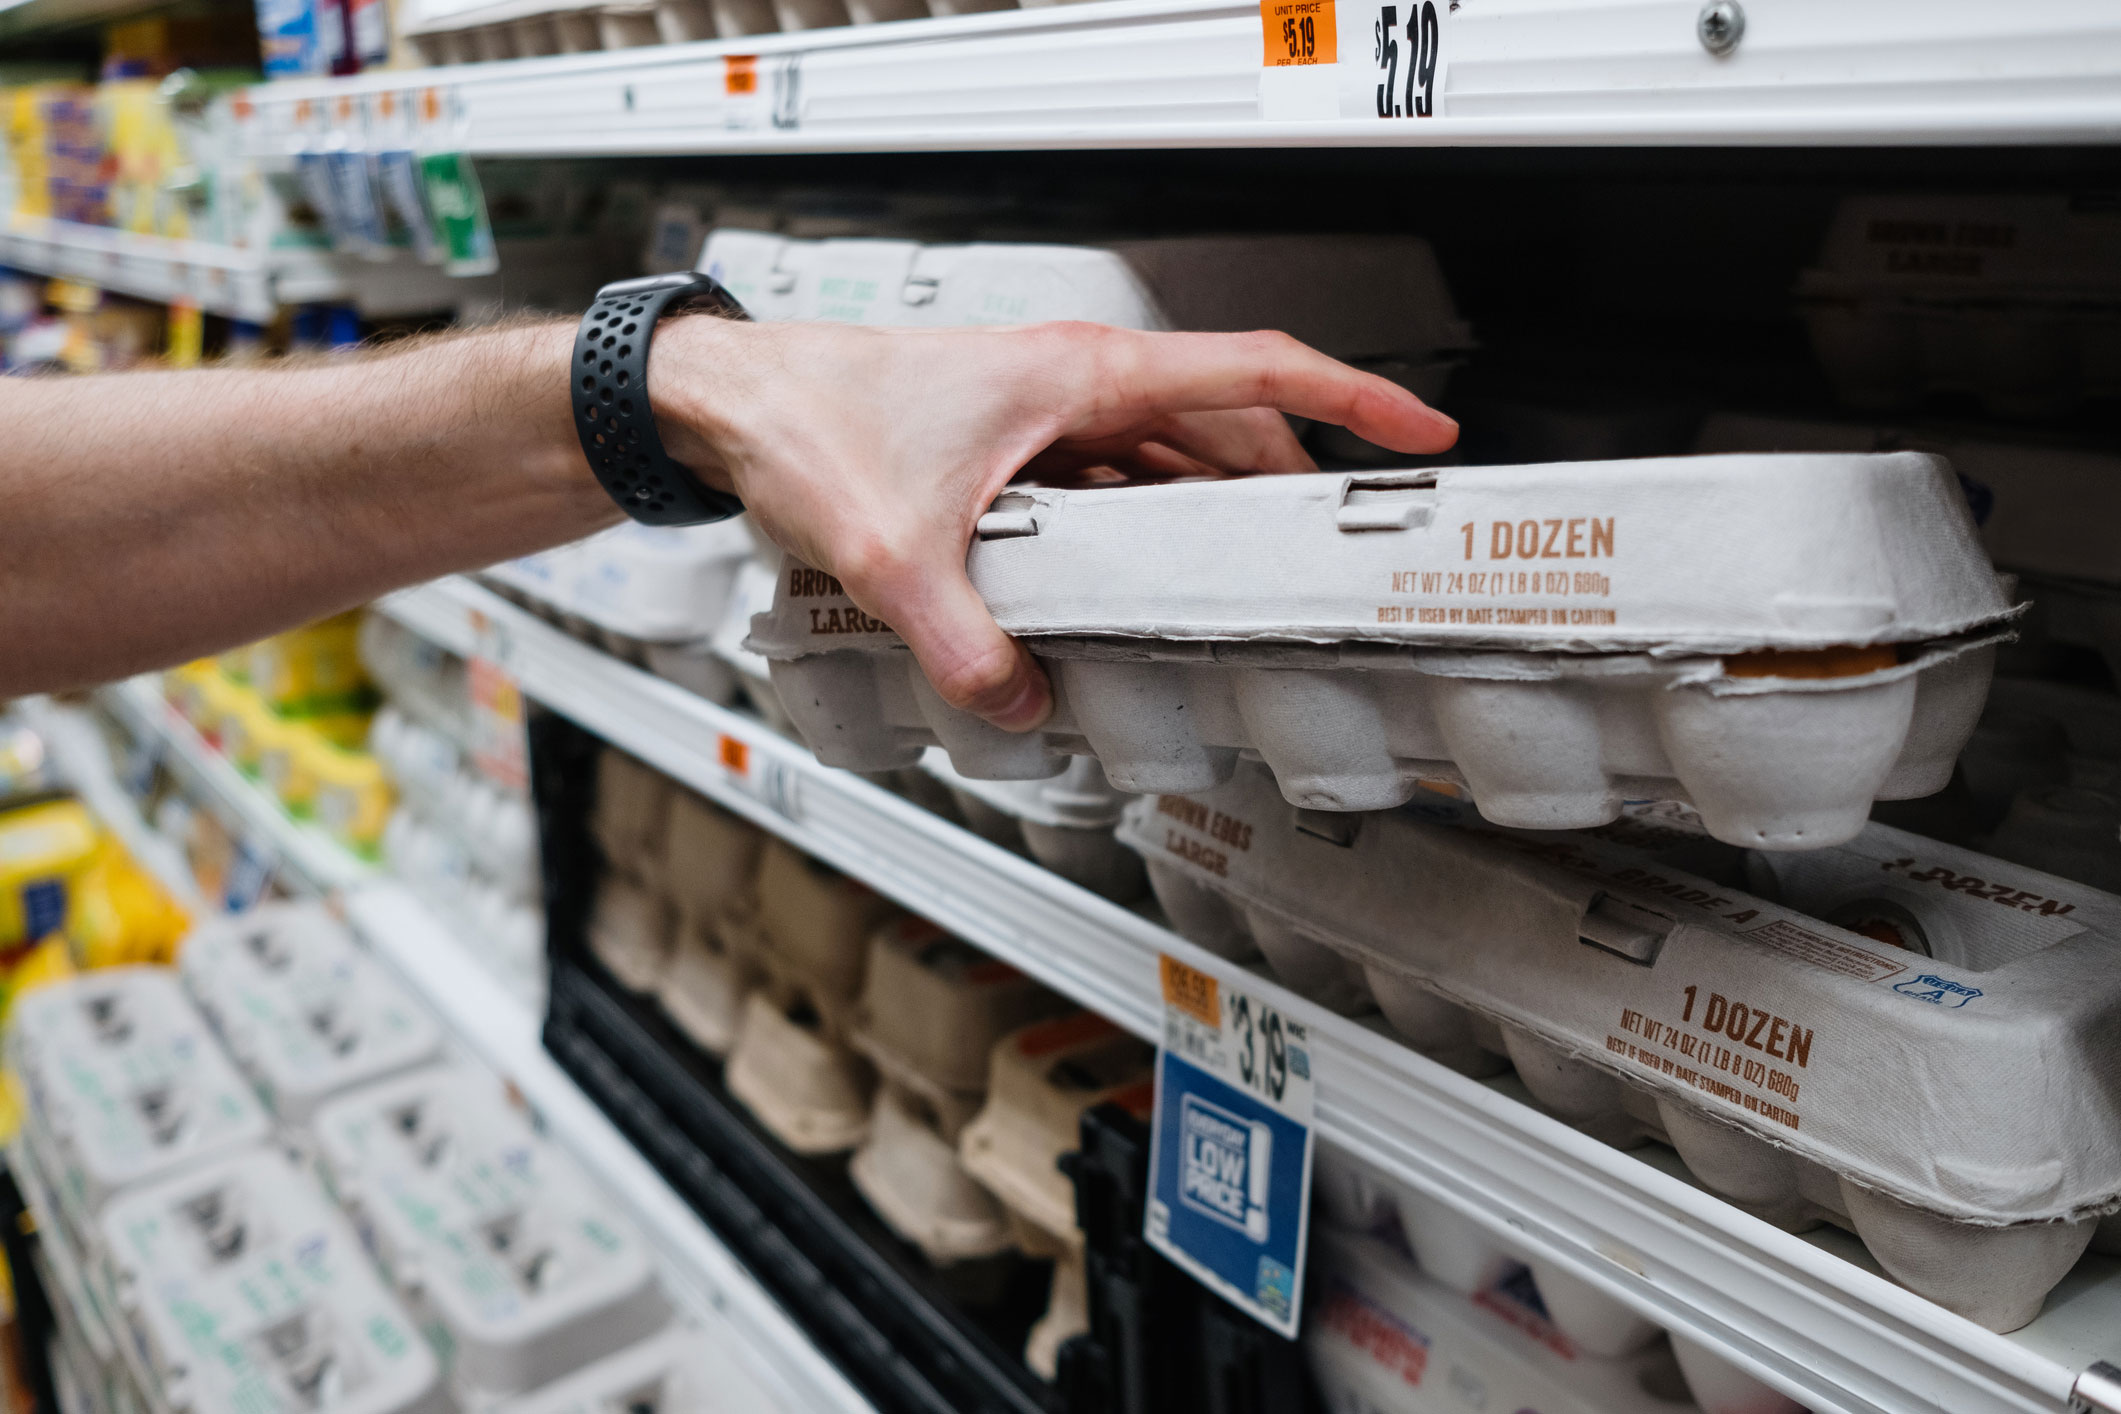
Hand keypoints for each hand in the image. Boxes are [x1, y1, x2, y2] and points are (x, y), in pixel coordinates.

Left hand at [652, 318, 1458, 731]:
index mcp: (1080, 377)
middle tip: (1342, 547)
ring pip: (1168, 461)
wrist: (730, 400)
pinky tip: (1136, 588)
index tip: (1420, 432)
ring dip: (1213, 513)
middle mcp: (1075, 387)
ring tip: (1256, 580)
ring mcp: (1046, 416)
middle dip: (1292, 483)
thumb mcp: (896, 553)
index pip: (1257, 370)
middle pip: (1226, 427)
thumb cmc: (808, 421)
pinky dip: (1138, 531)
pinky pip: (1108, 488)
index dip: (1354, 398)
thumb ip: (970, 644)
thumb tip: (1028, 705)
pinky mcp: (1011, 450)